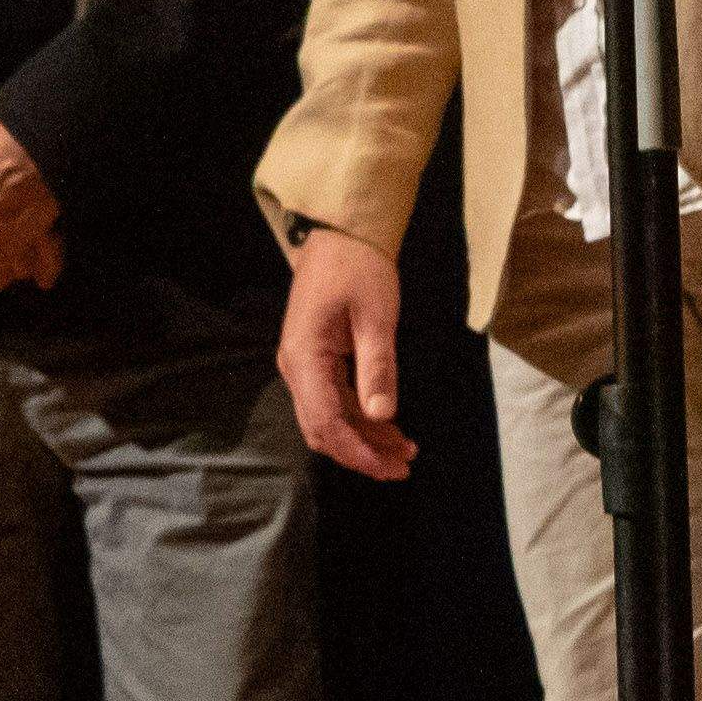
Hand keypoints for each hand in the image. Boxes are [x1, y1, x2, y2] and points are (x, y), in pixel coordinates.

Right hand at [276, 221, 415, 478]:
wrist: (341, 233)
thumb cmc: (359, 267)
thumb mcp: (376, 316)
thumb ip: (378, 367)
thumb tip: (382, 416)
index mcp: (304, 358)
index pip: (326, 422)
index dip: (357, 450)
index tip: (389, 466)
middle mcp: (296, 367)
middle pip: (323, 429)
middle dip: (362, 452)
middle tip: (403, 466)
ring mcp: (304, 365)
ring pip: (329, 418)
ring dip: (364, 438)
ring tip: (404, 450)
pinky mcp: (316, 360)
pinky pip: (334, 400)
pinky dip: (360, 418)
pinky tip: (389, 426)